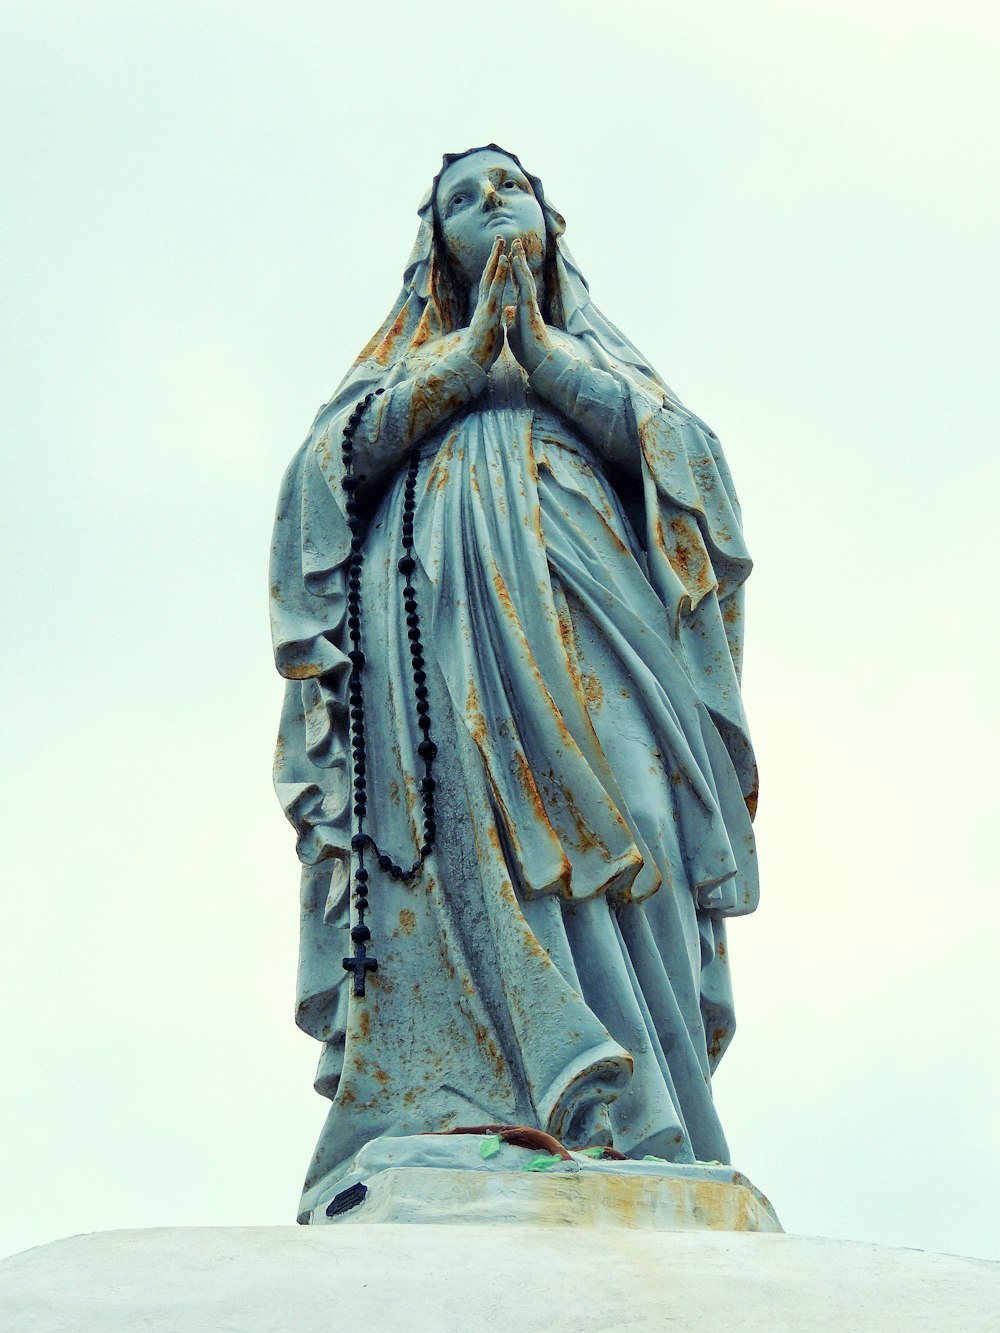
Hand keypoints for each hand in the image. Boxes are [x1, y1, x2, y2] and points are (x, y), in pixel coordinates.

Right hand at [461, 237, 507, 371]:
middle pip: (488, 275)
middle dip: (494, 256)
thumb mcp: (492, 331)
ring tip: (501, 242)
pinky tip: (504, 260)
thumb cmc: (483, 351)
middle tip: (499, 239)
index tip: (500, 255)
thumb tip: (499, 316)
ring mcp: (486, 306)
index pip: (491, 285)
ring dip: (496, 258)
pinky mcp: (489, 311)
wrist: (473, 363)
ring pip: (491, 277)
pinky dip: (500, 273)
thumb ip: (495, 320)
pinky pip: (496, 288)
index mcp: (486, 309)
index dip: (495, 270)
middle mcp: (484, 303)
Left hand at [505, 239, 551, 374]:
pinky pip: (525, 286)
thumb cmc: (527, 348)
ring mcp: (530, 304)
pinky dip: (520, 272)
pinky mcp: (530, 308)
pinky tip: (516, 260)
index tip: (509, 257)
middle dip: (519, 259)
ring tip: (516, 244)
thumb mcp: (514, 330)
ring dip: (520, 259)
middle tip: (515, 242)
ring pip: (526, 277)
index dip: (513, 270)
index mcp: (522, 307)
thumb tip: (508, 311)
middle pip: (523, 276)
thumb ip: (512, 318)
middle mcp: (527, 302)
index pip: (517, 284)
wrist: (537, 361)